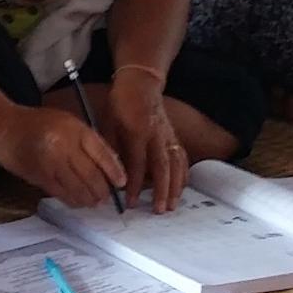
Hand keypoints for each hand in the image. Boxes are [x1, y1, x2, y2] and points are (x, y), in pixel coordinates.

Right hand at [0, 105, 125, 207]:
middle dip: (103, 190)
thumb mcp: (67, 122)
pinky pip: (62, 194)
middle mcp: (64, 146)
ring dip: (89, 199)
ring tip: (94, 202)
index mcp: (75, 129)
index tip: (122, 183)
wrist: (3, 128)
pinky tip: (78, 202)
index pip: (102, 153)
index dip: (114, 171)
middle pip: (92, 175)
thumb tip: (110, 166)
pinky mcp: (39, 177)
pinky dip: (73, 201)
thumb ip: (87, 141)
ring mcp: (51, 163)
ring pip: (78, 188)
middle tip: (107, 197)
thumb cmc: (37, 123)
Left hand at [104, 70, 187, 212]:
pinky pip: (182, 157)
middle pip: (162, 167)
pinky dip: (183, 174)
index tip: (130, 202)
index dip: (134, 185)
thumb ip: (111, 147)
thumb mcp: (109, 121)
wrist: (141, 82)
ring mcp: (168, 135)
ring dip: (176, 186)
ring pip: (176, 164)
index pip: (137, 164)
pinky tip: (181, 187)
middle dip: (162, 191)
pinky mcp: (173, 135)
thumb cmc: (121, 102)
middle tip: (159, 211)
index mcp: (137, 130)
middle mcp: (156, 134)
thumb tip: (109, 172)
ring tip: (173, 205)